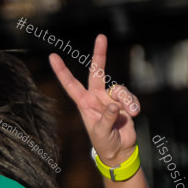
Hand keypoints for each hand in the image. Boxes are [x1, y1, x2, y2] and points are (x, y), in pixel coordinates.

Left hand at [49, 34, 140, 165]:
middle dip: (100, 54)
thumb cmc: (104, 143)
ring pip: (120, 88)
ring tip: (132, 114)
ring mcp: (111, 99)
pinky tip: (135, 114)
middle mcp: (97, 97)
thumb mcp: (101, 133)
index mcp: (85, 103)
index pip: (70, 84)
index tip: (52, 56)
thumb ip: (107, 119)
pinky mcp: (125, 103)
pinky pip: (130, 97)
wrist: (120, 150)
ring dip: (127, 100)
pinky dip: (134, 104)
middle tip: (101, 37)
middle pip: (97, 72)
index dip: (62, 71)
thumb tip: (114, 105)